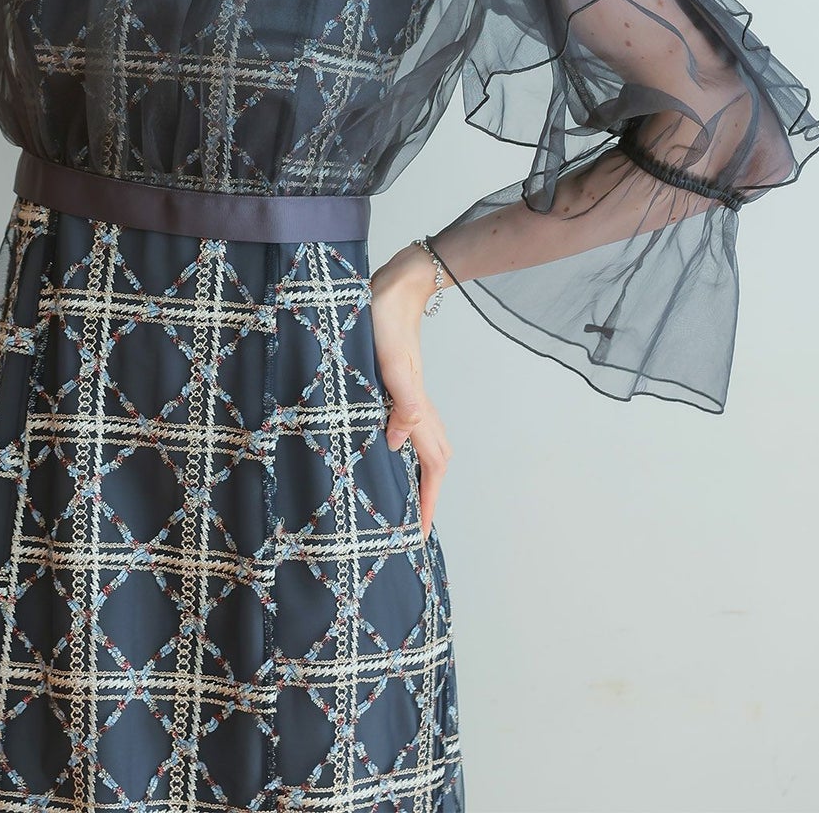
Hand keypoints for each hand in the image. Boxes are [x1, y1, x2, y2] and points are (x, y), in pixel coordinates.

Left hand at [369, 243, 454, 544]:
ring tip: (401, 499)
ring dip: (418, 475)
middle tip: (410, 528)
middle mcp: (418, 405)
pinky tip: (388, 450)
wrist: (393, 285)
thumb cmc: (384, 320)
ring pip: (424, 444)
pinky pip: (409, 427)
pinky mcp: (399, 385)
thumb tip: (399, 444)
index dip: (426, 501)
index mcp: (417, 406)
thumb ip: (401, 402)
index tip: (417, 534)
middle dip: (427, 496)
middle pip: (434, 460)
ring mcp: (410, 395)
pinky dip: (405, 449)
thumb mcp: (388, 362)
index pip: (432, 465)